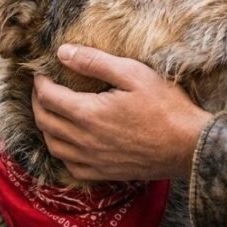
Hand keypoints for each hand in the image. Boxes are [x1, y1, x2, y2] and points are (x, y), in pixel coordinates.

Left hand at [32, 44, 212, 180]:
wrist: (189, 147)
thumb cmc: (166, 107)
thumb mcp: (133, 73)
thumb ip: (95, 62)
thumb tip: (63, 52)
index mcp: (87, 114)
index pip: (47, 97)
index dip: (40, 83)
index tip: (42, 73)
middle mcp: (84, 140)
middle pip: (44, 121)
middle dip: (38, 102)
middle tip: (43, 89)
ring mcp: (92, 160)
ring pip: (52, 145)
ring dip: (46, 127)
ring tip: (51, 112)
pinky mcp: (103, 173)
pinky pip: (69, 165)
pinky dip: (61, 151)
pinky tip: (68, 141)